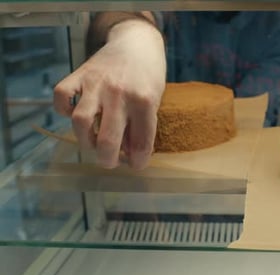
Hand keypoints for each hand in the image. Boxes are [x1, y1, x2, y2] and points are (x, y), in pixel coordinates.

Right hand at [54, 20, 165, 168]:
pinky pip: (61, 96)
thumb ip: (141, 125)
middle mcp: (119, 94)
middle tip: (109, 161)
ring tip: (92, 143)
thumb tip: (126, 153)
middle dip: (108, 160)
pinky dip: (63, 110)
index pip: (140, 142)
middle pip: (107, 140)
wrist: (137, 41)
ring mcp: (96, 84)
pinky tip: (73, 114)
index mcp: (144, 101)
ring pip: (80, 122)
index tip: (135, 165)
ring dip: (84, 140)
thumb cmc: (149, 75)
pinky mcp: (79, 74)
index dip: (137, 161)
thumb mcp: (155, 100)